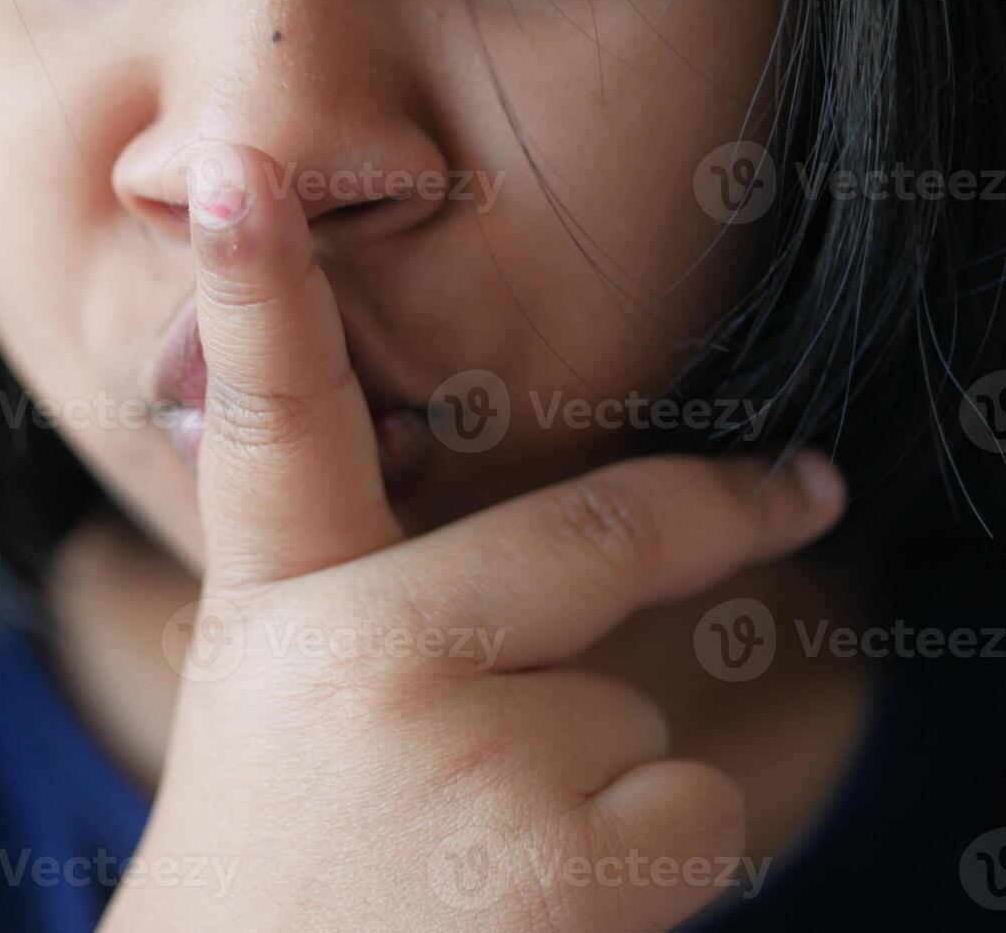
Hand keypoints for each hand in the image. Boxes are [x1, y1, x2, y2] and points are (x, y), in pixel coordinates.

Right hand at [99, 145, 844, 931]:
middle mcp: (369, 657)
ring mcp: (473, 754)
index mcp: (284, 613)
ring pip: (644, 711)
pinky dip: (649, 858)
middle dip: (722, 509)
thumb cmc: (286, 859)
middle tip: (798, 487)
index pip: (271, 429)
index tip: (240, 179)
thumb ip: (375, 609)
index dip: (254, 291)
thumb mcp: (284, 709)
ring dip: (610, 774)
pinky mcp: (569, 862)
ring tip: (488, 857)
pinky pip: (690, 812)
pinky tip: (533, 910)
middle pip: (598, 532)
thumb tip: (557, 566)